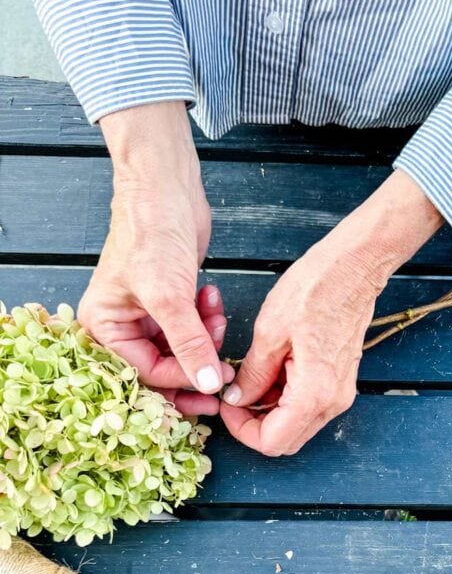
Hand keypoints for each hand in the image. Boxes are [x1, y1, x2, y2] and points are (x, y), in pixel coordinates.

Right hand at [78, 102, 233, 414]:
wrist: (168, 189)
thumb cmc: (152, 232)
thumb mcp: (170, 297)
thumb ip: (189, 344)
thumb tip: (208, 384)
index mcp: (104, 328)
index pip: (145, 374)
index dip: (182, 380)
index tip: (214, 381)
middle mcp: (121, 326)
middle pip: (162, 371)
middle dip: (196, 369)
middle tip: (225, 375)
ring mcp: (146, 317)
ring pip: (183, 353)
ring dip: (206, 339)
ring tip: (216, 315)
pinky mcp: (171, 306)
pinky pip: (194, 332)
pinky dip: (208, 321)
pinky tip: (211, 297)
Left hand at [220, 169, 442, 454]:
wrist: (354, 268)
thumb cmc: (314, 291)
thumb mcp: (270, 332)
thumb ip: (253, 374)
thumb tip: (237, 398)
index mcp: (313, 394)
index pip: (272, 442)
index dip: (242, 430)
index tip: (227, 404)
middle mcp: (332, 402)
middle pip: (286, 441)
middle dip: (254, 425)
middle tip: (233, 396)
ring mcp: (339, 394)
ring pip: (296, 425)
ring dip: (268, 412)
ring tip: (249, 379)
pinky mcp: (339, 382)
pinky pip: (307, 406)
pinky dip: (283, 400)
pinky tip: (269, 372)